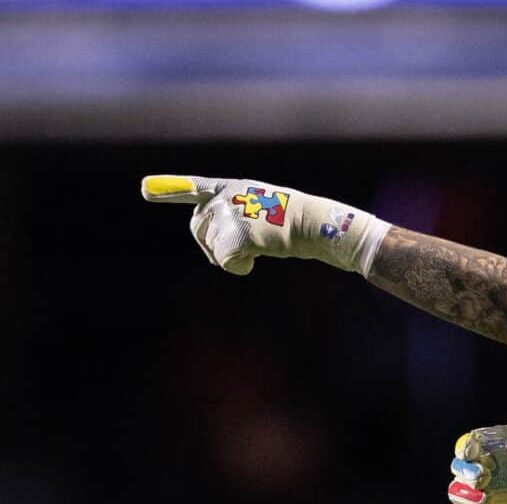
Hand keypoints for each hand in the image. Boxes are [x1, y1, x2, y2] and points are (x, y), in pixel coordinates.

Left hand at [139, 174, 389, 275]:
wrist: (316, 224)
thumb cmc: (298, 223)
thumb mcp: (263, 211)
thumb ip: (236, 219)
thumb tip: (220, 251)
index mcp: (233, 188)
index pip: (196, 188)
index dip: (170, 189)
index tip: (144, 190)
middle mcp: (226, 196)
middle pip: (197, 227)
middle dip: (210, 244)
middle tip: (242, 250)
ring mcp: (229, 213)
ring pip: (210, 246)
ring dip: (230, 255)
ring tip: (259, 247)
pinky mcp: (235, 233)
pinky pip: (225, 261)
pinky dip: (239, 267)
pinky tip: (257, 260)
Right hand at [447, 424, 506, 503]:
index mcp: (486, 458)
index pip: (467, 447)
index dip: (465, 447)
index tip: (472, 449)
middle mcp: (474, 475)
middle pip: (458, 468)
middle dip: (467, 472)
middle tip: (484, 476)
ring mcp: (473, 497)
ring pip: (455, 492)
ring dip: (467, 495)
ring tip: (485, 500)